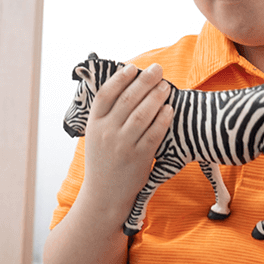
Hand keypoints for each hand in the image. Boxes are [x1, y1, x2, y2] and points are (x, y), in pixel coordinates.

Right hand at [81, 63, 172, 221]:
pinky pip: (154, 134)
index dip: (120, 78)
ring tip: (166, 86)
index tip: (132, 68)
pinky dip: (163, 119)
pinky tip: (169, 109)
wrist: (104, 195)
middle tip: (157, 70)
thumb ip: (107, 115)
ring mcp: (123, 146)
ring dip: (156, 97)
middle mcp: (106, 133)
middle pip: (127, 100)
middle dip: (144, 81)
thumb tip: (126, 87)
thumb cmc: (103, 162)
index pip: (105, 94)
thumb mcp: (95, 137)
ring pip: (142, 114)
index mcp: (93, 125)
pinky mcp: (139, 158)